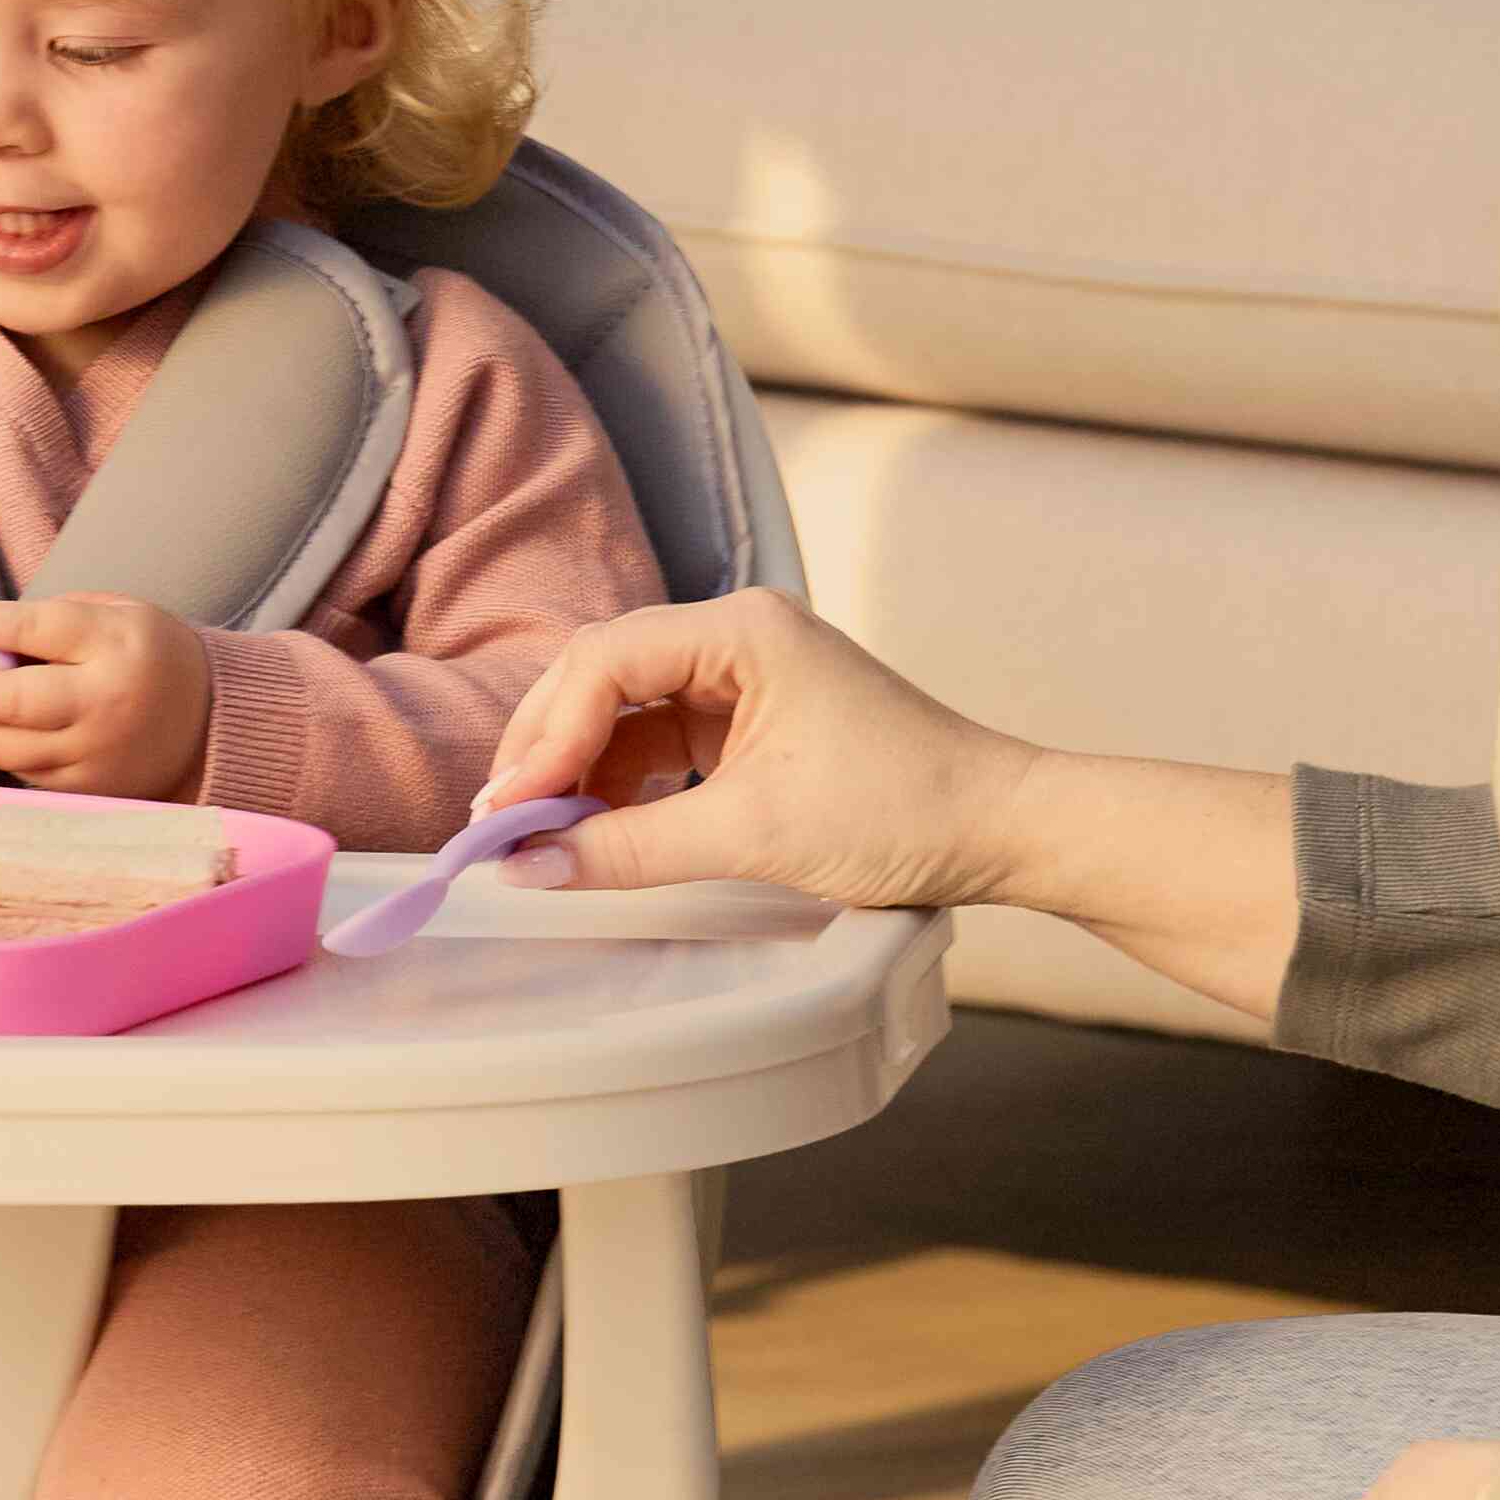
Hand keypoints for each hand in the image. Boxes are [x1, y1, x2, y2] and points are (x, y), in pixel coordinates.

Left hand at [0, 592, 212, 798]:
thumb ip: (48, 621)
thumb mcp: (114, 613)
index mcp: (115, 646)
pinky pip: (21, 772)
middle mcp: (105, 704)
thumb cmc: (148, 654)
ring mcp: (96, 755)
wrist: (210, 722)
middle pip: (8, 700)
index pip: (30, 631)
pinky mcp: (88, 789)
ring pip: (6, 746)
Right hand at [473, 588, 1035, 908]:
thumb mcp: (753, 833)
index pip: (605, 660)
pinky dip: (616, 786)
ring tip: (537, 836)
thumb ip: (631, 850)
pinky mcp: (750, 725)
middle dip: (546, 748)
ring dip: (575, 771)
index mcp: (742, 629)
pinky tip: (592, 831)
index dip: (546, 735)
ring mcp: (742, 679)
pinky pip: (657, 743)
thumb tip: (529, 870)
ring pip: (622, 711)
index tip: (510, 811)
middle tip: (500, 825)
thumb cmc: (902, 810)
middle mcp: (735, 637)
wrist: (999, 828)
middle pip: (601, 676)